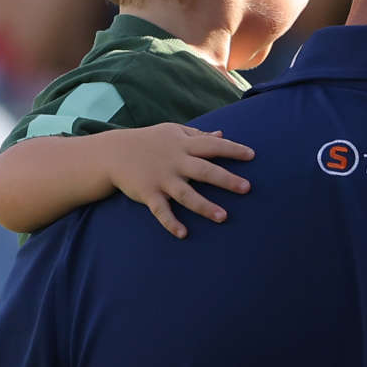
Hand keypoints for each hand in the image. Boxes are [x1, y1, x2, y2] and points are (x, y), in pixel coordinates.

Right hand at [103, 123, 253, 238]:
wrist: (113, 152)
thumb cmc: (149, 141)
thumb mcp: (172, 133)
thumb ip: (198, 135)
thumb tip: (222, 134)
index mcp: (183, 145)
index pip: (212, 145)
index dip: (232, 149)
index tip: (252, 156)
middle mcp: (175, 162)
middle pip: (204, 170)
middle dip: (225, 179)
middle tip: (247, 188)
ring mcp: (162, 179)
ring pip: (186, 194)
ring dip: (204, 206)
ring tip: (223, 217)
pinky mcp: (149, 194)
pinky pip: (161, 211)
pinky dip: (171, 222)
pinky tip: (183, 234)